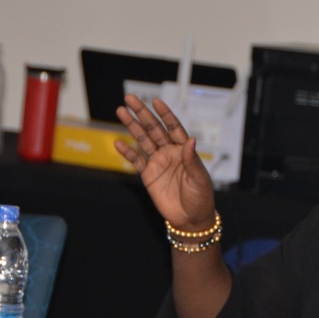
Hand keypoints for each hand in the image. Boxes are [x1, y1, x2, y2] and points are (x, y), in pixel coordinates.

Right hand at [114, 94, 216, 229]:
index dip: (165, 114)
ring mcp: (158, 162)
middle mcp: (170, 152)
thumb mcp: (199, 179)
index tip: (156, 102)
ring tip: (120, 111)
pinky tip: (118, 142)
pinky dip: (127, 151)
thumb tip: (190, 140)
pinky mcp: (148, 175)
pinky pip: (136, 160)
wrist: (190, 219)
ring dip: (132, 126)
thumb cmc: (200, 198)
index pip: (173, 127)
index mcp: (184, 150)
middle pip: (154, 129)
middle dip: (142, 114)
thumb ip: (192, 160)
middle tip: (130, 98)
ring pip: (143, 140)